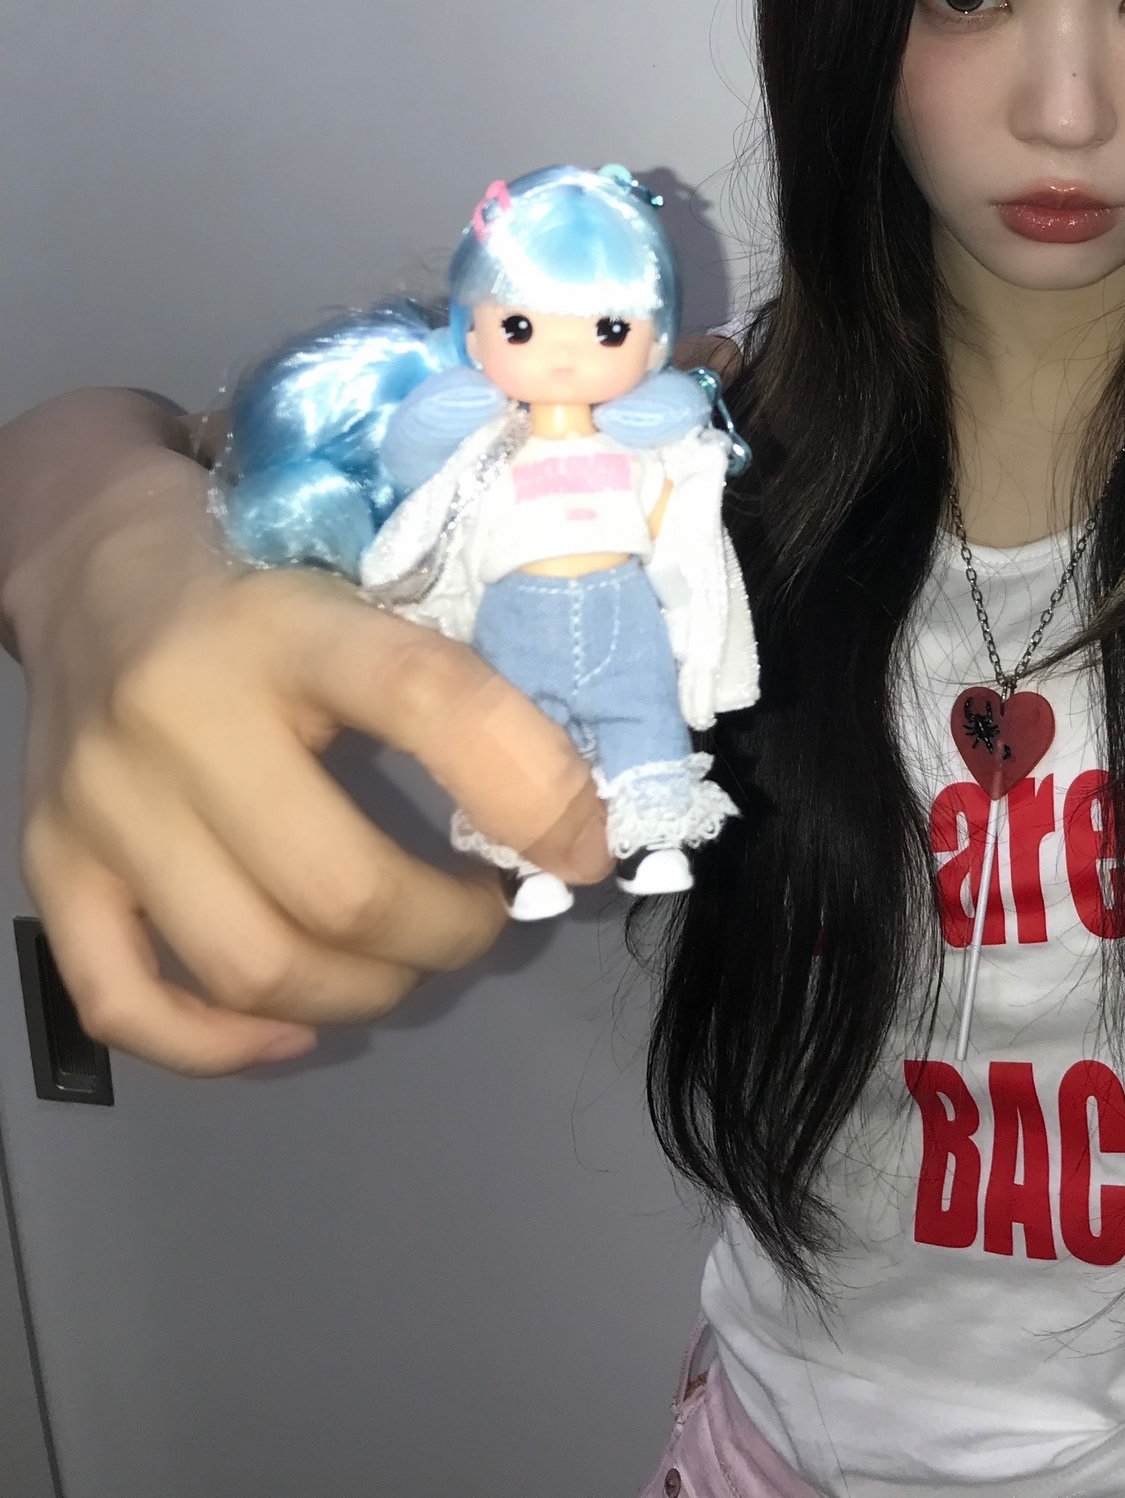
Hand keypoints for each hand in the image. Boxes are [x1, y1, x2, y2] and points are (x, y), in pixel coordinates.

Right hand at [10, 447, 610, 1075]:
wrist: (96, 566)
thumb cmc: (265, 581)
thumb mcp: (365, 589)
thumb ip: (459, 685)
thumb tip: (576, 818)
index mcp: (287, 623)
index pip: (426, 698)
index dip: (530, 789)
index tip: (586, 847)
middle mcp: (181, 713)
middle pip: (337, 886)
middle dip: (448, 930)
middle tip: (489, 913)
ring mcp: (104, 801)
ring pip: (249, 964)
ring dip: (363, 992)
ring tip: (409, 959)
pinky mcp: (50, 864)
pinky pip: (128, 1002)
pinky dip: (224, 1043)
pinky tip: (295, 1021)